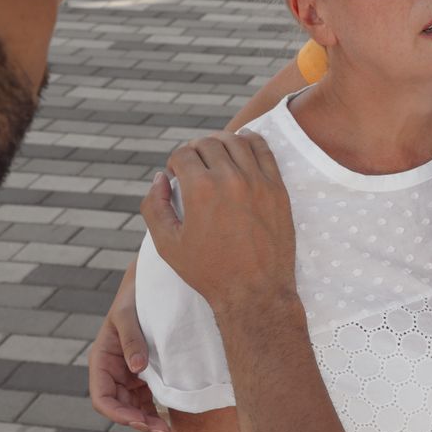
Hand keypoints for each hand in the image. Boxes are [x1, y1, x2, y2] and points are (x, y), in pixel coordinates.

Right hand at [89, 266, 170, 431]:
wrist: (151, 285)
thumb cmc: (134, 298)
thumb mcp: (128, 316)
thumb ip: (131, 340)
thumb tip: (136, 368)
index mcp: (101, 361)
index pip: (102, 397)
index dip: (117, 413)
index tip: (137, 420)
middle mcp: (113, 372)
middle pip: (120, 407)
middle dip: (138, 422)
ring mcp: (129, 375)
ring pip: (135, 407)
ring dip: (149, 421)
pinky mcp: (146, 374)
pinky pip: (148, 398)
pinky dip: (157, 410)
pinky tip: (170, 421)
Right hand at [141, 131, 297, 318]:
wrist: (255, 291)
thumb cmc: (208, 271)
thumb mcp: (167, 244)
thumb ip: (154, 206)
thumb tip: (160, 178)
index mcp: (201, 189)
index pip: (183, 154)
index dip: (174, 163)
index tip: (175, 176)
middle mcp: (231, 178)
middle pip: (208, 143)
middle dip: (194, 150)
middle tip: (192, 166)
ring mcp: (258, 181)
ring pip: (236, 141)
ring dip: (220, 142)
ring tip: (214, 156)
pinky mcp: (277, 187)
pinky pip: (264, 150)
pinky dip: (250, 141)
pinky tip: (241, 146)